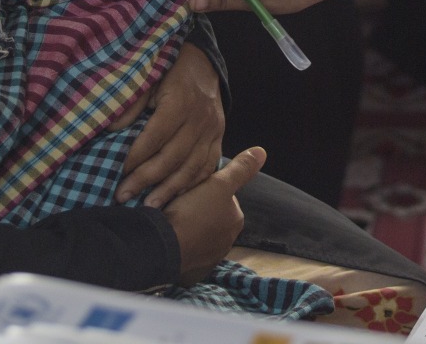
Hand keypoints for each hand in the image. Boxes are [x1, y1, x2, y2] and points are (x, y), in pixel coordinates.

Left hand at [120, 46, 222, 205]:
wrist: (203, 60)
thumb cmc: (169, 68)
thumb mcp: (149, 76)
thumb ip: (132, 104)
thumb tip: (111, 131)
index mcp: (181, 102)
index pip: (155, 136)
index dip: (135, 156)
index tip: (115, 171)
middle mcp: (200, 119)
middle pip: (172, 156)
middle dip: (146, 179)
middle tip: (122, 196)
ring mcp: (213, 130)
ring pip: (192, 167)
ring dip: (168, 190)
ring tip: (148, 207)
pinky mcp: (219, 138)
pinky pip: (208, 167)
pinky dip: (191, 185)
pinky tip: (175, 198)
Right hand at [161, 146, 263, 284]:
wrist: (164, 248)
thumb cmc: (192, 213)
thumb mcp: (218, 183)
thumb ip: (240, 169)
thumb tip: (262, 152)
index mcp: (235, 220)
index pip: (222, 198)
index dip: (206, 190)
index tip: (190, 189)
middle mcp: (227, 242)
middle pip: (211, 218)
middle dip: (198, 212)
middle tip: (178, 204)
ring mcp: (209, 260)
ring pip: (198, 237)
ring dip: (188, 231)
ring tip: (171, 221)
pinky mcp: (192, 274)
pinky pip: (187, 256)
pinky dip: (180, 249)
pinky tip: (170, 241)